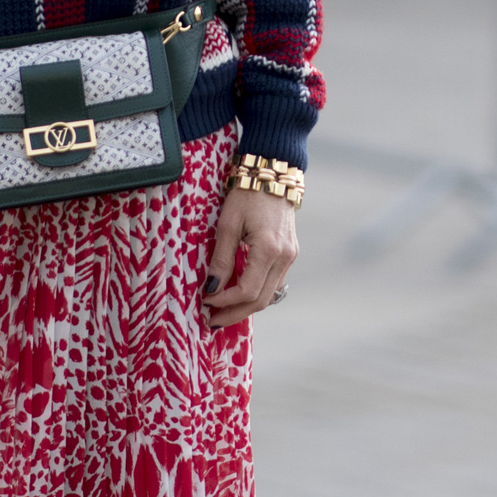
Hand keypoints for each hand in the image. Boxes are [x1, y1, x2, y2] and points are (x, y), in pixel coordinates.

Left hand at [201, 182, 296, 329]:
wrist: (273, 175)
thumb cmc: (247, 195)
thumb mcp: (228, 224)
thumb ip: (222, 259)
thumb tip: (211, 288)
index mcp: (269, 249)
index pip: (247, 291)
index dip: (224, 302)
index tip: (205, 302)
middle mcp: (285, 257)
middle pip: (261, 300)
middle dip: (235, 314)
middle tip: (212, 321)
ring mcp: (290, 257)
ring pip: (270, 295)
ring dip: (246, 307)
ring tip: (223, 311)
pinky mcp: (290, 254)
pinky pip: (274, 283)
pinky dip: (257, 293)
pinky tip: (240, 294)